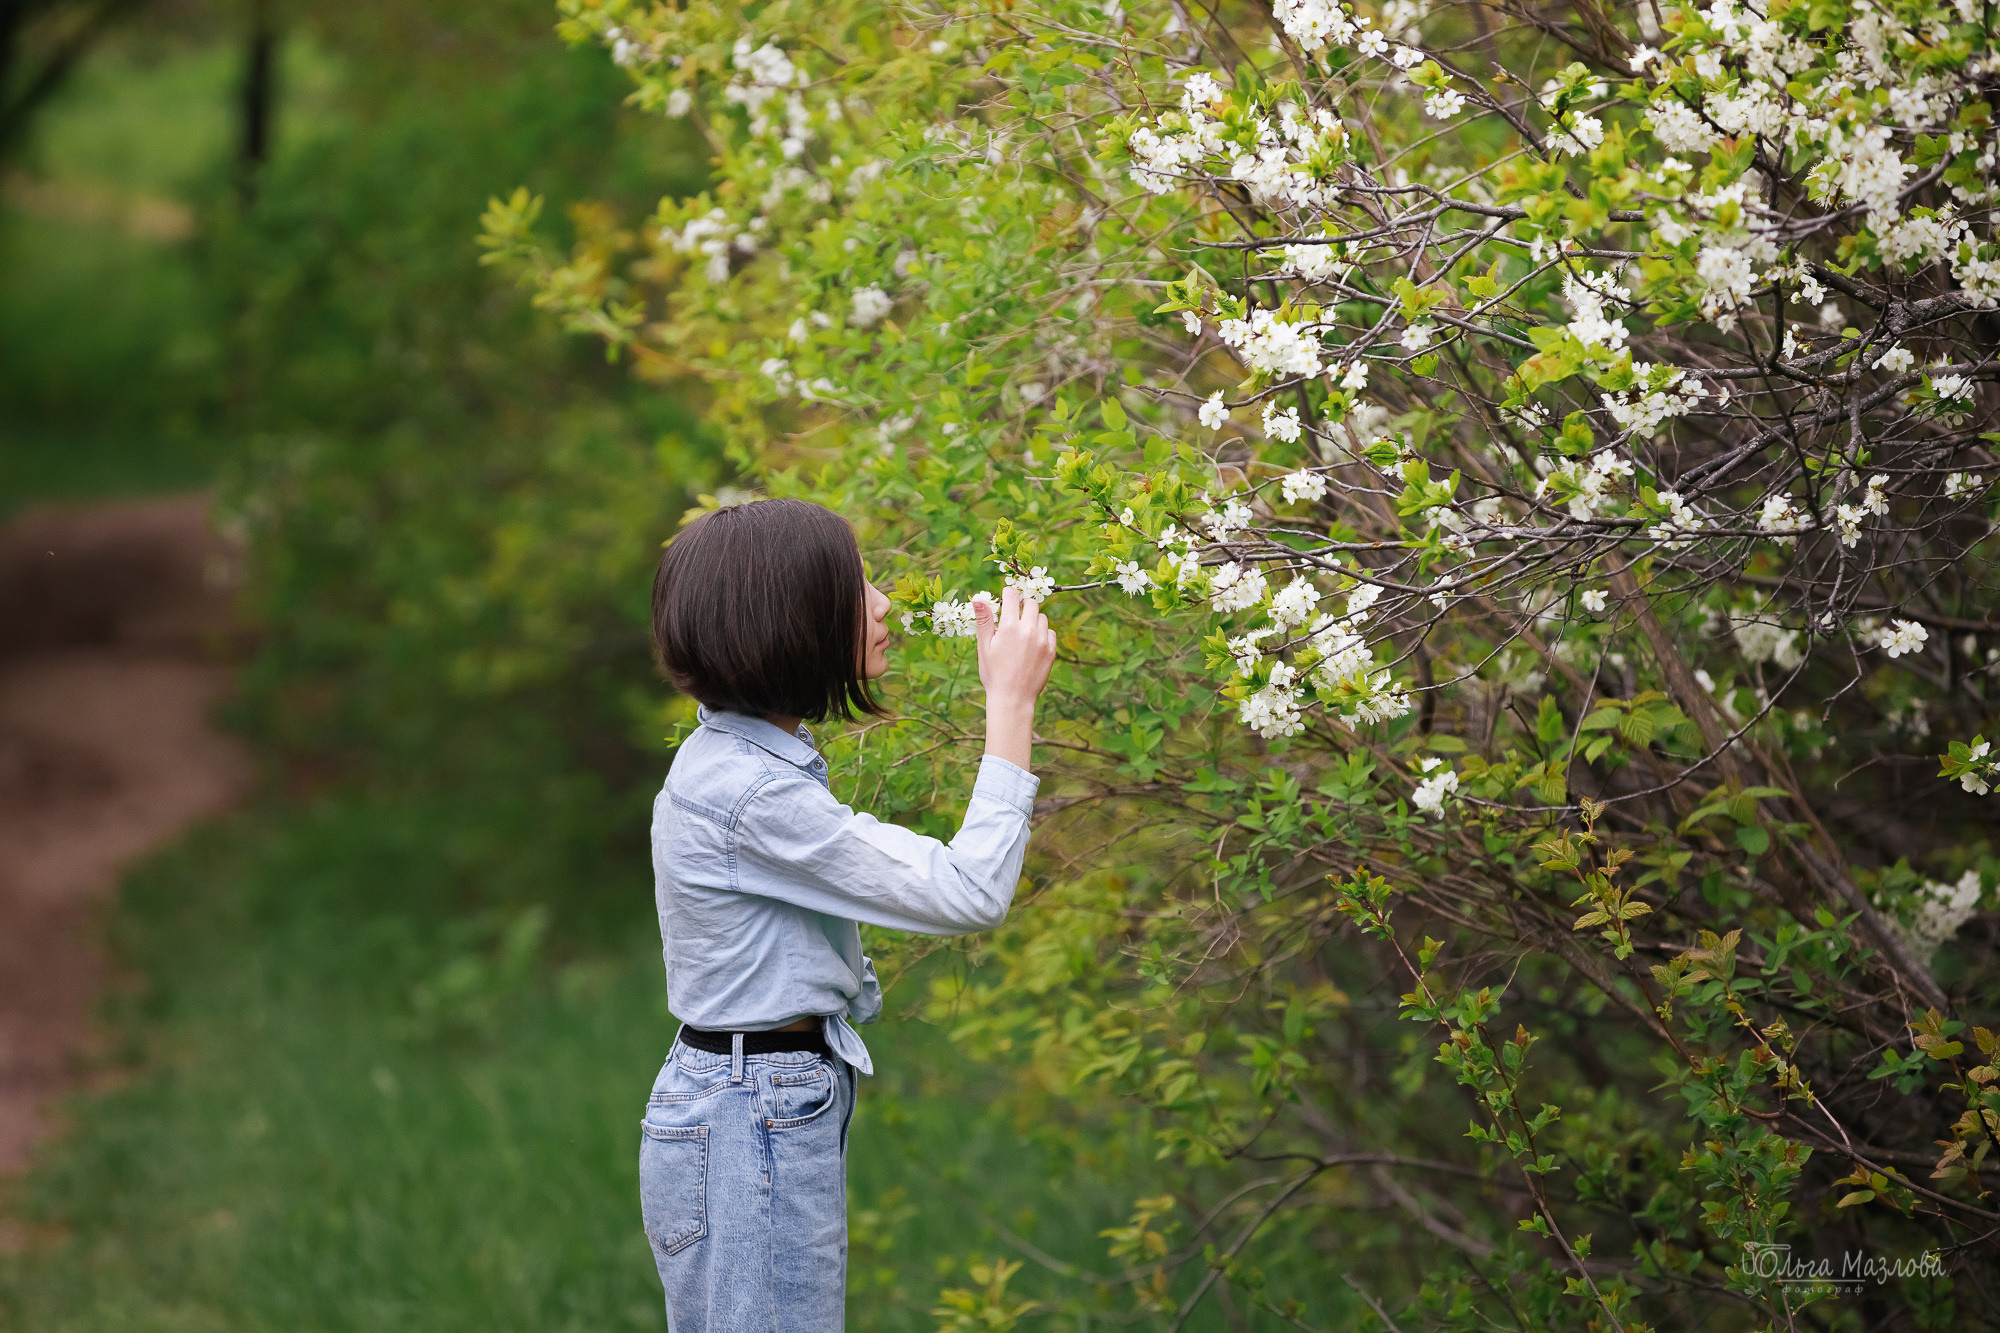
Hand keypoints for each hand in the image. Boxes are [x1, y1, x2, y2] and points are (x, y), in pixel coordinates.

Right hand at [972, 586, 1056, 767]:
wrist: (1013, 699)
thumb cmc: (994, 673)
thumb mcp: (984, 646)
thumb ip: (984, 620)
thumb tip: (977, 598)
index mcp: (1009, 627)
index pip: (1012, 596)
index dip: (1007, 594)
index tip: (1006, 598)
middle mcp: (1028, 630)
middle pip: (1031, 603)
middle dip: (1022, 606)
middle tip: (1014, 618)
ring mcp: (1042, 640)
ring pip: (1042, 618)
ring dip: (1033, 620)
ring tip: (1022, 635)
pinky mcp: (1051, 651)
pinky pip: (1050, 632)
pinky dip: (1042, 634)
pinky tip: (1032, 646)